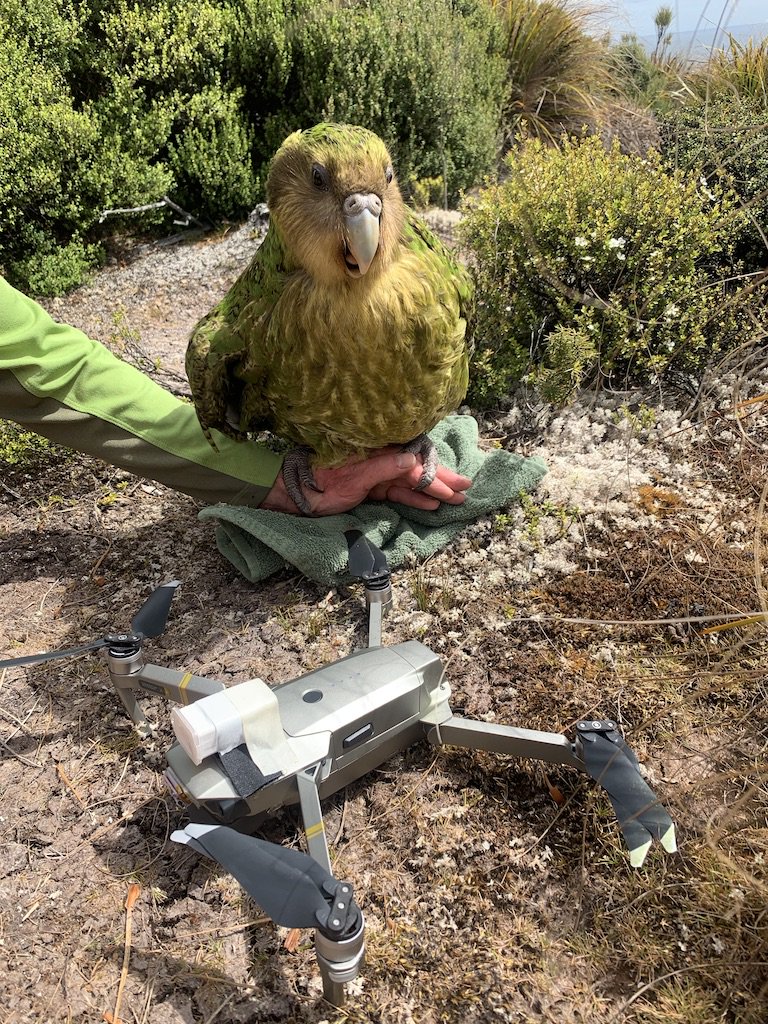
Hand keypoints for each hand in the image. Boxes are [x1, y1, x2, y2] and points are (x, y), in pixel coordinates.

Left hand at [259, 449, 471, 515]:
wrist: (295, 494)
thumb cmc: (320, 481)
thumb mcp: (353, 475)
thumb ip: (383, 467)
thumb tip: (412, 461)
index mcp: (377, 450)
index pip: (414, 463)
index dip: (436, 473)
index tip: (456, 482)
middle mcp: (380, 460)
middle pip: (416, 470)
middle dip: (441, 480)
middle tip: (466, 489)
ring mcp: (376, 475)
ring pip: (410, 483)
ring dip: (432, 491)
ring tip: (456, 497)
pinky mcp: (370, 488)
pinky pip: (397, 493)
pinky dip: (414, 499)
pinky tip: (430, 504)